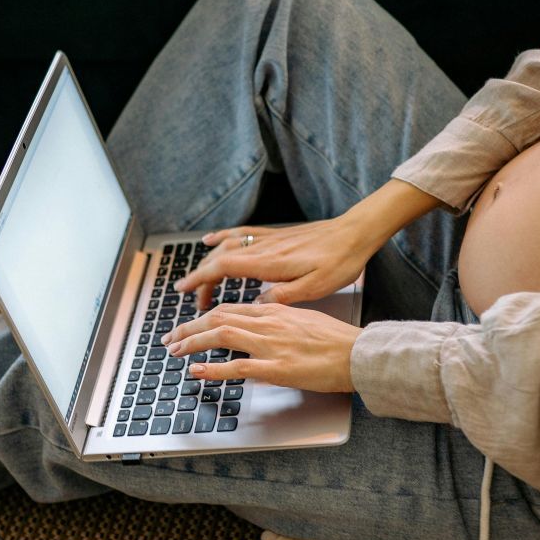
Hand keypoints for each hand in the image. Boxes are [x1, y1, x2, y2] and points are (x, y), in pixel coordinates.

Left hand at [159, 302, 360, 392]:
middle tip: (171, 338)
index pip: (229, 309)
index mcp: (275, 311)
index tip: (189, 325)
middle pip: (218, 318)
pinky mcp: (277, 368)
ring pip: (221, 335)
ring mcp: (271, 345)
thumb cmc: (336, 340)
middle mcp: (268, 323)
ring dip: (193, 342)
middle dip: (189, 328)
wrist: (358, 354)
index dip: (204, 317)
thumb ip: (278, 321)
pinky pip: (238, 366)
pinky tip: (197, 370)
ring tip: (175, 350)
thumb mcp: (303, 319)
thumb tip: (260, 327)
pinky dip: (213, 368)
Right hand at [173, 216, 375, 310]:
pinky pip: (240, 234)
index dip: (200, 279)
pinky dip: (221, 237)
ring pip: (226, 247)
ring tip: (200, 281)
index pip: (223, 269)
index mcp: (269, 263)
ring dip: (208, 262)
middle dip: (201, 279)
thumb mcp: (314, 288)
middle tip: (194, 301)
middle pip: (219, 259)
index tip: (184, 292)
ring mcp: (268, 239)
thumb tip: (255, 306)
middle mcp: (264, 248)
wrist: (355, 234)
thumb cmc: (339, 262)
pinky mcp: (275, 235)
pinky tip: (211, 240)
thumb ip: (281, 297)